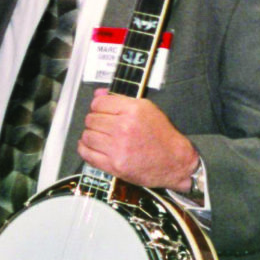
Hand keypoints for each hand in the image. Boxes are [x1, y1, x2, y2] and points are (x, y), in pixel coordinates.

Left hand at [77, 88, 199, 191]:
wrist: (175, 162)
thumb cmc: (162, 136)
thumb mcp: (147, 109)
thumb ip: (120, 100)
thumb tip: (98, 93)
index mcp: (133, 111)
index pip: (98, 103)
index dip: (97, 106)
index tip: (101, 111)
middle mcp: (124, 128)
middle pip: (91, 119)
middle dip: (94, 121)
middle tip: (102, 125)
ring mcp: (118, 148)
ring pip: (87, 136)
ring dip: (90, 135)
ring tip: (99, 136)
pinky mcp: (115, 165)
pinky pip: (88, 154)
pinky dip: (85, 149)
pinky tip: (91, 146)